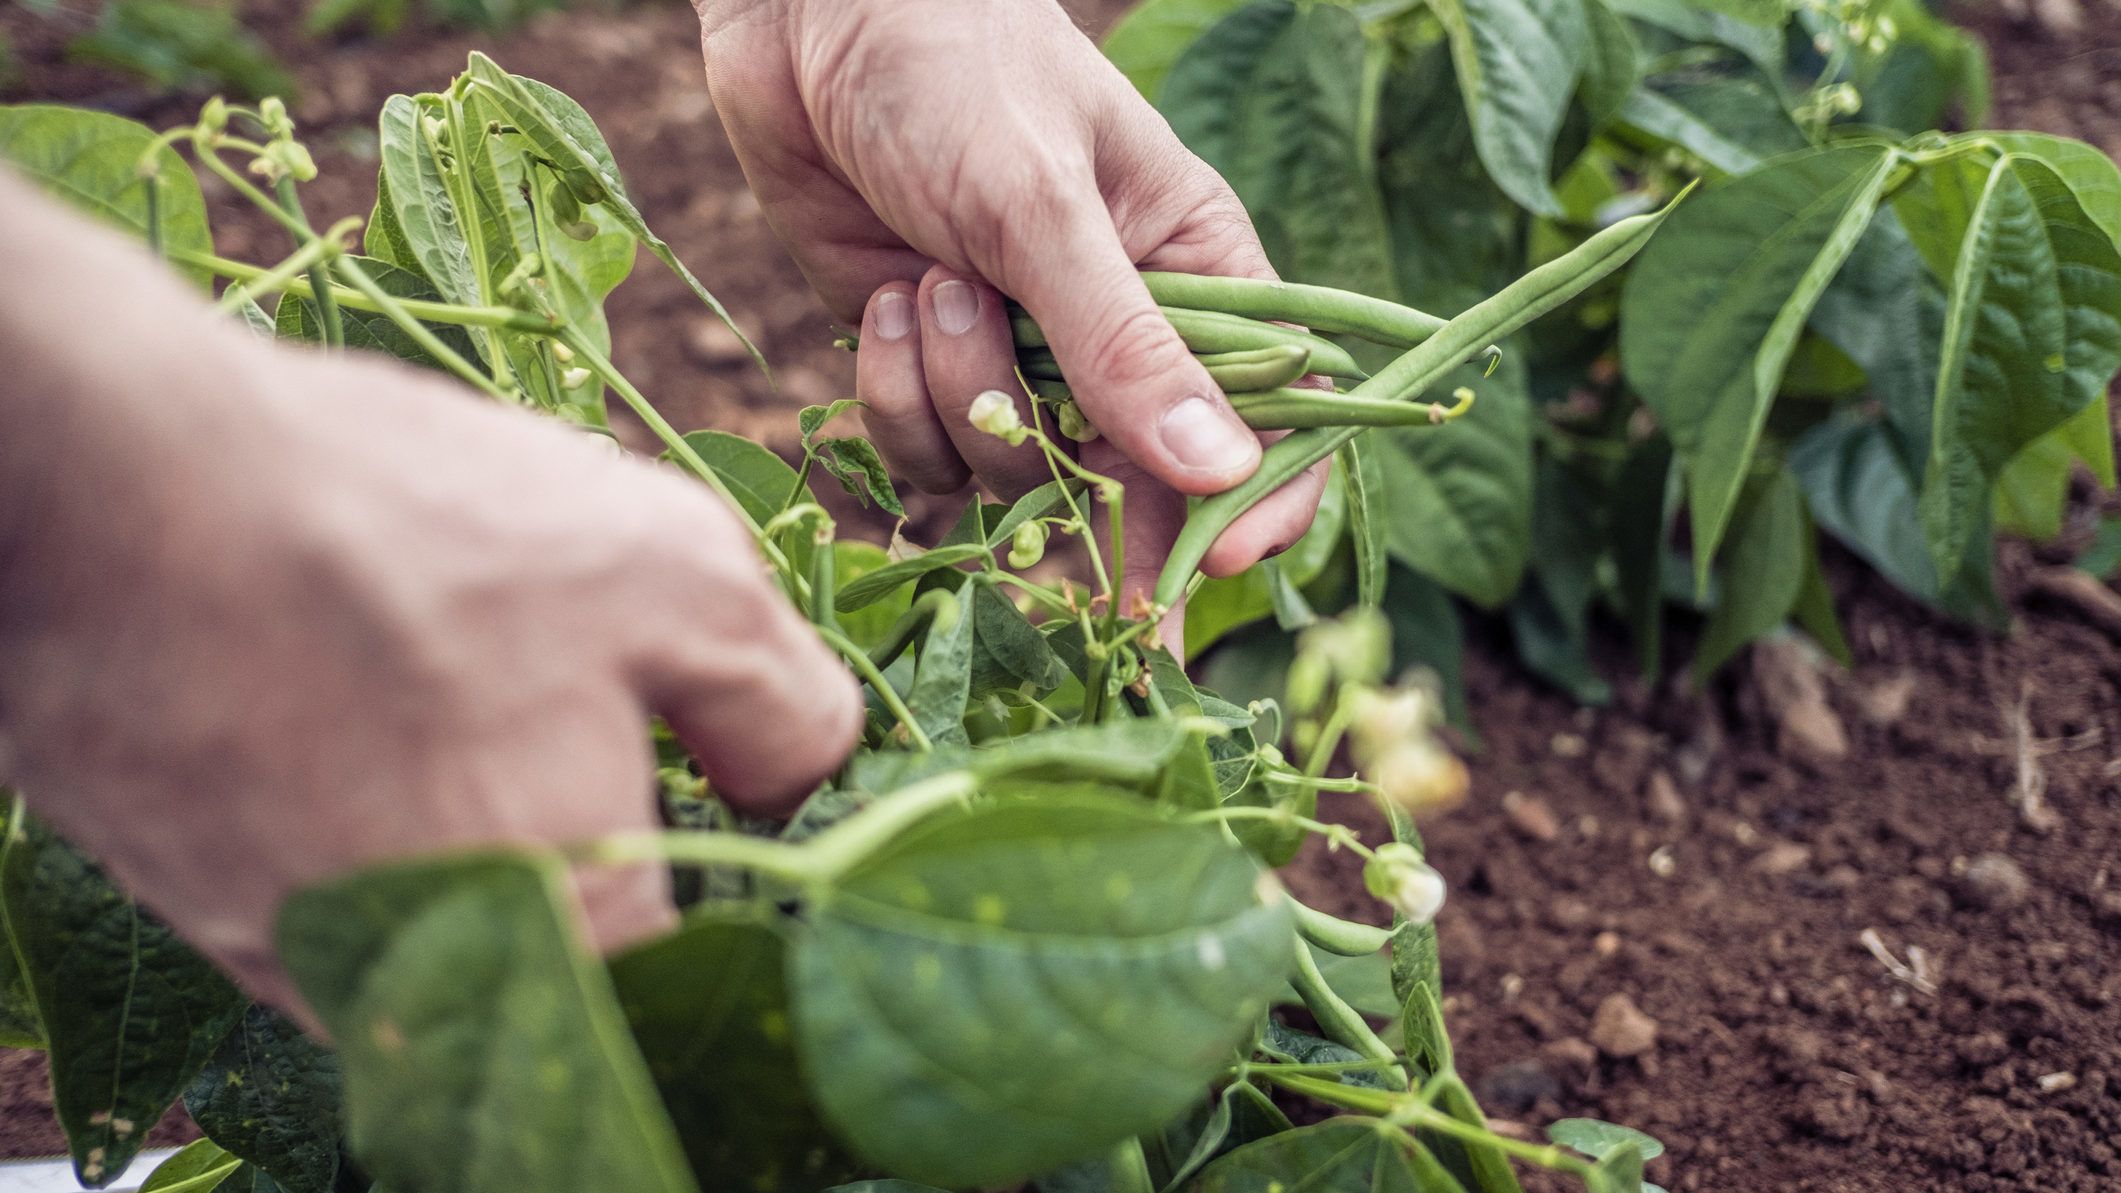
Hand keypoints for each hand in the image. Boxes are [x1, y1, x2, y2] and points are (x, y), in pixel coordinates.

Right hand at [0, 179, 861, 1012]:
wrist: (121, 489)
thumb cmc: (417, 531)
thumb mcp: (679, 579)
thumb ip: (785, 708)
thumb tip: (804, 783)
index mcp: (574, 939)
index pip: (705, 962)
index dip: (738, 869)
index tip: (718, 776)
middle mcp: (433, 993)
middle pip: (573, 952)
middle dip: (606, 840)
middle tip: (574, 710)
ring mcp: (301, 958)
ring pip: (452, 924)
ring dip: (482, 831)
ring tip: (453, 686)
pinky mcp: (202, 902)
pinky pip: (340, 888)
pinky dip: (372, 813)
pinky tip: (365, 697)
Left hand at [695, 0, 1327, 619]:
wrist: (811, 14)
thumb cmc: (960, 70)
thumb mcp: (1049, 207)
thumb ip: (1127, 347)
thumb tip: (1222, 475)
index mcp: (1199, 279)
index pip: (1271, 422)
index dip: (1255, 508)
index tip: (1213, 570)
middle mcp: (1119, 335)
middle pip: (1137, 484)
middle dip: (1082, 502)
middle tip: (1060, 567)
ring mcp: (1020, 360)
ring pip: (1015, 474)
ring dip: (964, 401)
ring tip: (934, 289)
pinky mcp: (929, 371)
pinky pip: (925, 454)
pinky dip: (895, 396)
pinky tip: (883, 303)